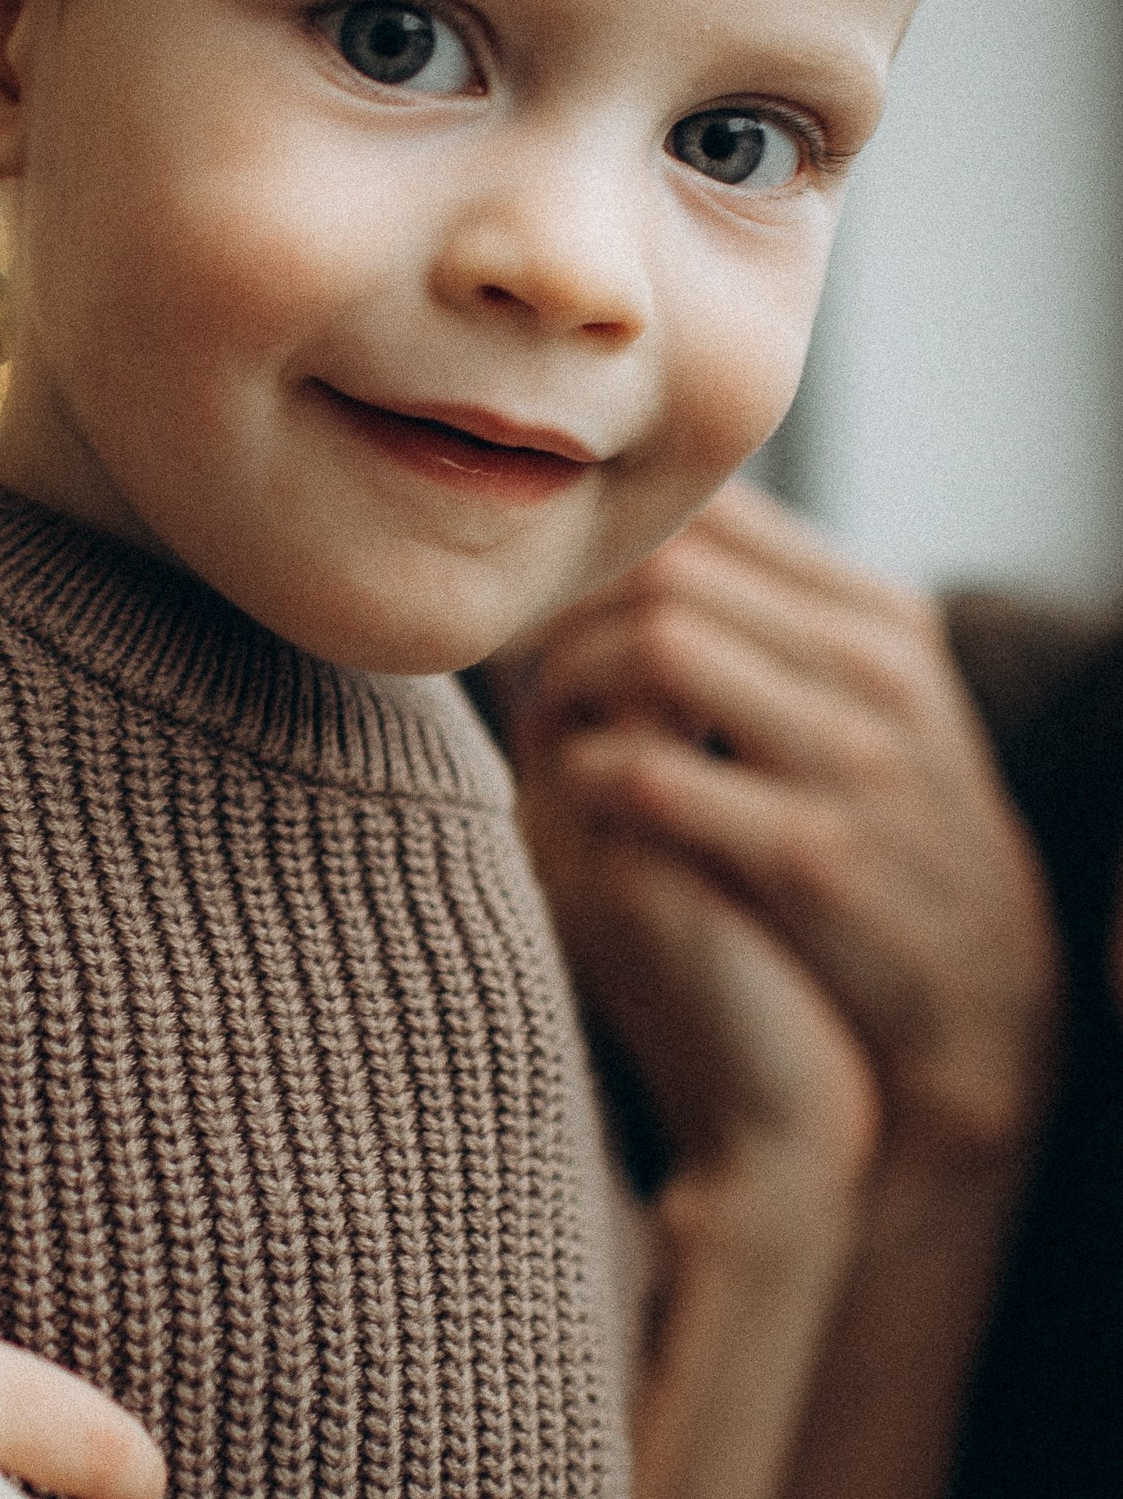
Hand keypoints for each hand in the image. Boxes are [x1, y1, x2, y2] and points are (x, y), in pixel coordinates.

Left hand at [517, 479, 1060, 1175]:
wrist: (978, 987)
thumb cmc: (886, 825)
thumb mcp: (869, 699)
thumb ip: (778, 619)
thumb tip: (649, 536)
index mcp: (882, 615)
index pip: (714, 512)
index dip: (608, 545)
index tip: (550, 594)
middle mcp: (876, 666)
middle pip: (672, 568)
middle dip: (574, 607)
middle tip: (519, 654)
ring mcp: (849, 757)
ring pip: (661, 647)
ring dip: (572, 676)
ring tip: (548, 716)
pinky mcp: (809, 852)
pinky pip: (652, 774)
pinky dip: (588, 767)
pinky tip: (571, 788)